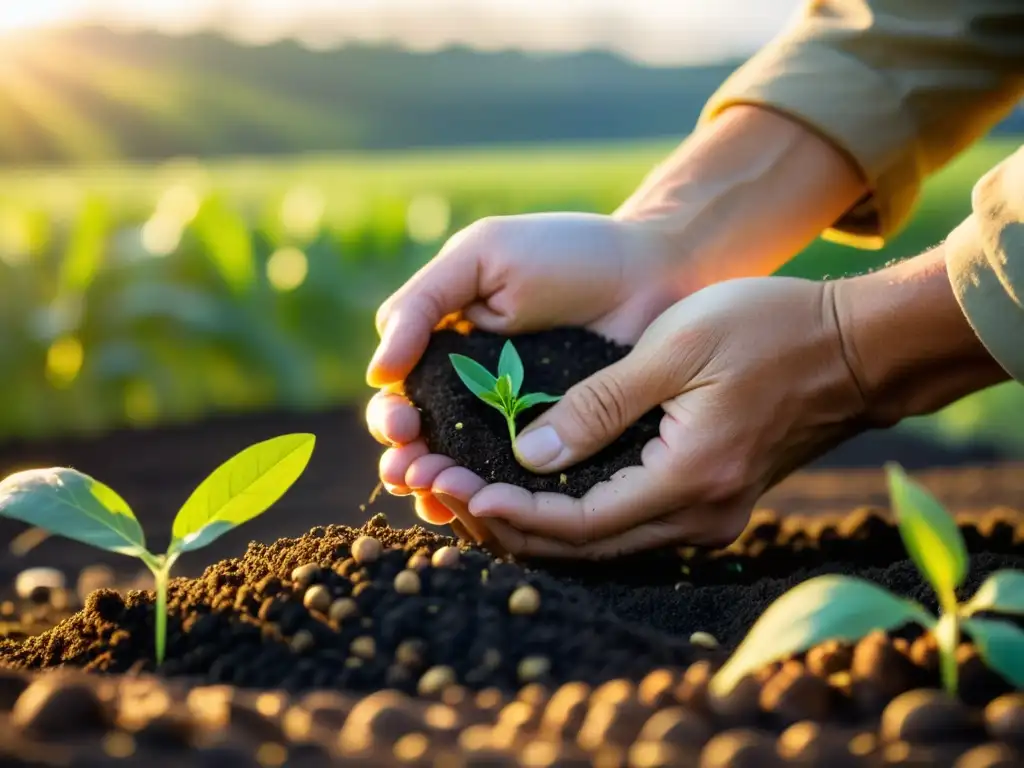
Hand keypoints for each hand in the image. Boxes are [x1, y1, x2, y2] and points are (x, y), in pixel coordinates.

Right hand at [366, 212, 695, 526]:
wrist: (655, 269)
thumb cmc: (566, 252)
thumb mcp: (482, 257)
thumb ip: (423, 303)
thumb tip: (378, 374)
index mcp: (447, 349)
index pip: (401, 394)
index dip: (391, 416)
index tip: (401, 425)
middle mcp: (475, 394)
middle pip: (424, 443)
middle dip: (408, 462)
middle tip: (411, 472)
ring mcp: (518, 427)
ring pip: (465, 471)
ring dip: (440, 490)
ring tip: (435, 496)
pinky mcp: (562, 449)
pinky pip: (523, 485)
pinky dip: (497, 502)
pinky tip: (480, 513)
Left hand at [384, 276, 868, 556]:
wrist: (853, 347)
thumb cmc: (767, 329)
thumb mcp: (675, 350)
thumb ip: (600, 406)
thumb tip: (531, 455)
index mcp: (689, 481)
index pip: (580, 523)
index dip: (514, 512)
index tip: (458, 491)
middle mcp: (699, 516)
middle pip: (586, 547)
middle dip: (511, 526)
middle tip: (447, 497)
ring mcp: (708, 514)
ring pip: (605, 541)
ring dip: (538, 523)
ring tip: (474, 495)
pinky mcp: (710, 499)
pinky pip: (628, 522)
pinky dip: (576, 513)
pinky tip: (537, 490)